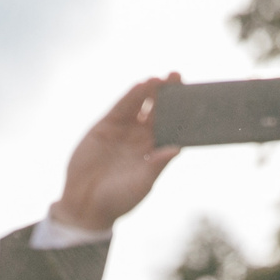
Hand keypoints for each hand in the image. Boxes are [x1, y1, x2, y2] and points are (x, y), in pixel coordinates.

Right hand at [52, 75, 182, 233]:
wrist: (85, 203)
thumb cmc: (118, 199)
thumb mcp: (141, 184)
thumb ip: (156, 165)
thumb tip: (178, 149)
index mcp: (155, 152)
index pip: (172, 127)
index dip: (182, 113)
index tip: (194, 98)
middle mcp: (141, 138)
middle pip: (158, 111)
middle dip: (168, 95)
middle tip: (178, 76)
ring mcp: (124, 131)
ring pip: (140, 104)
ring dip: (150, 90)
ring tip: (160, 78)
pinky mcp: (106, 127)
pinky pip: (121, 108)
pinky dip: (131, 96)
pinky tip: (141, 85)